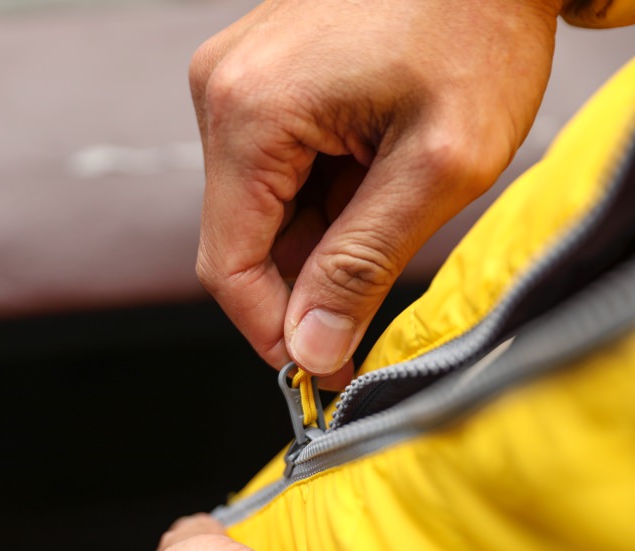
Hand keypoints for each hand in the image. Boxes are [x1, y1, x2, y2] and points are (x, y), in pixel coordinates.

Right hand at [191, 0, 560, 379]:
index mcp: (250, 113)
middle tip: (378, 288)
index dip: (273, 329)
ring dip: (319, 231)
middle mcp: (223, 92)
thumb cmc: (476, 28)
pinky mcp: (257, 78)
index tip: (323, 366)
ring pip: (258, 207)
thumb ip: (363, 264)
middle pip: (242, 237)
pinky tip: (370, 169)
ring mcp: (235, 80)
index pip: (228, 263)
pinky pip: (270, 167)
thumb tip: (310, 348)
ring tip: (392, 195)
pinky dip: (319, 193)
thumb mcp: (437, 164)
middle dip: (307, 278)